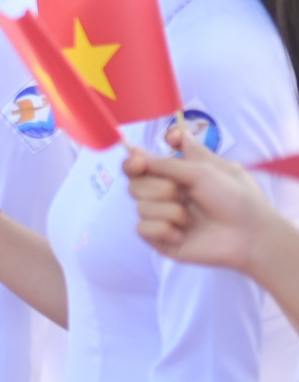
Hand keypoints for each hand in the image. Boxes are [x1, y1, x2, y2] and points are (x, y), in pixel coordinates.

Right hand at [125, 123, 276, 272]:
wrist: (249, 234)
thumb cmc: (236, 198)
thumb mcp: (207, 170)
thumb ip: (171, 161)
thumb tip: (148, 142)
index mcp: (175, 175)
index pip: (139, 165)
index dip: (132, 162)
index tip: (138, 161)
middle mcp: (165, 195)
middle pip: (134, 185)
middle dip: (157, 188)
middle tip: (181, 194)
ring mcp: (162, 218)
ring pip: (140, 207)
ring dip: (168, 211)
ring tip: (191, 219)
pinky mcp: (160, 240)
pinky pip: (143, 229)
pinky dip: (163, 229)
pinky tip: (182, 235)